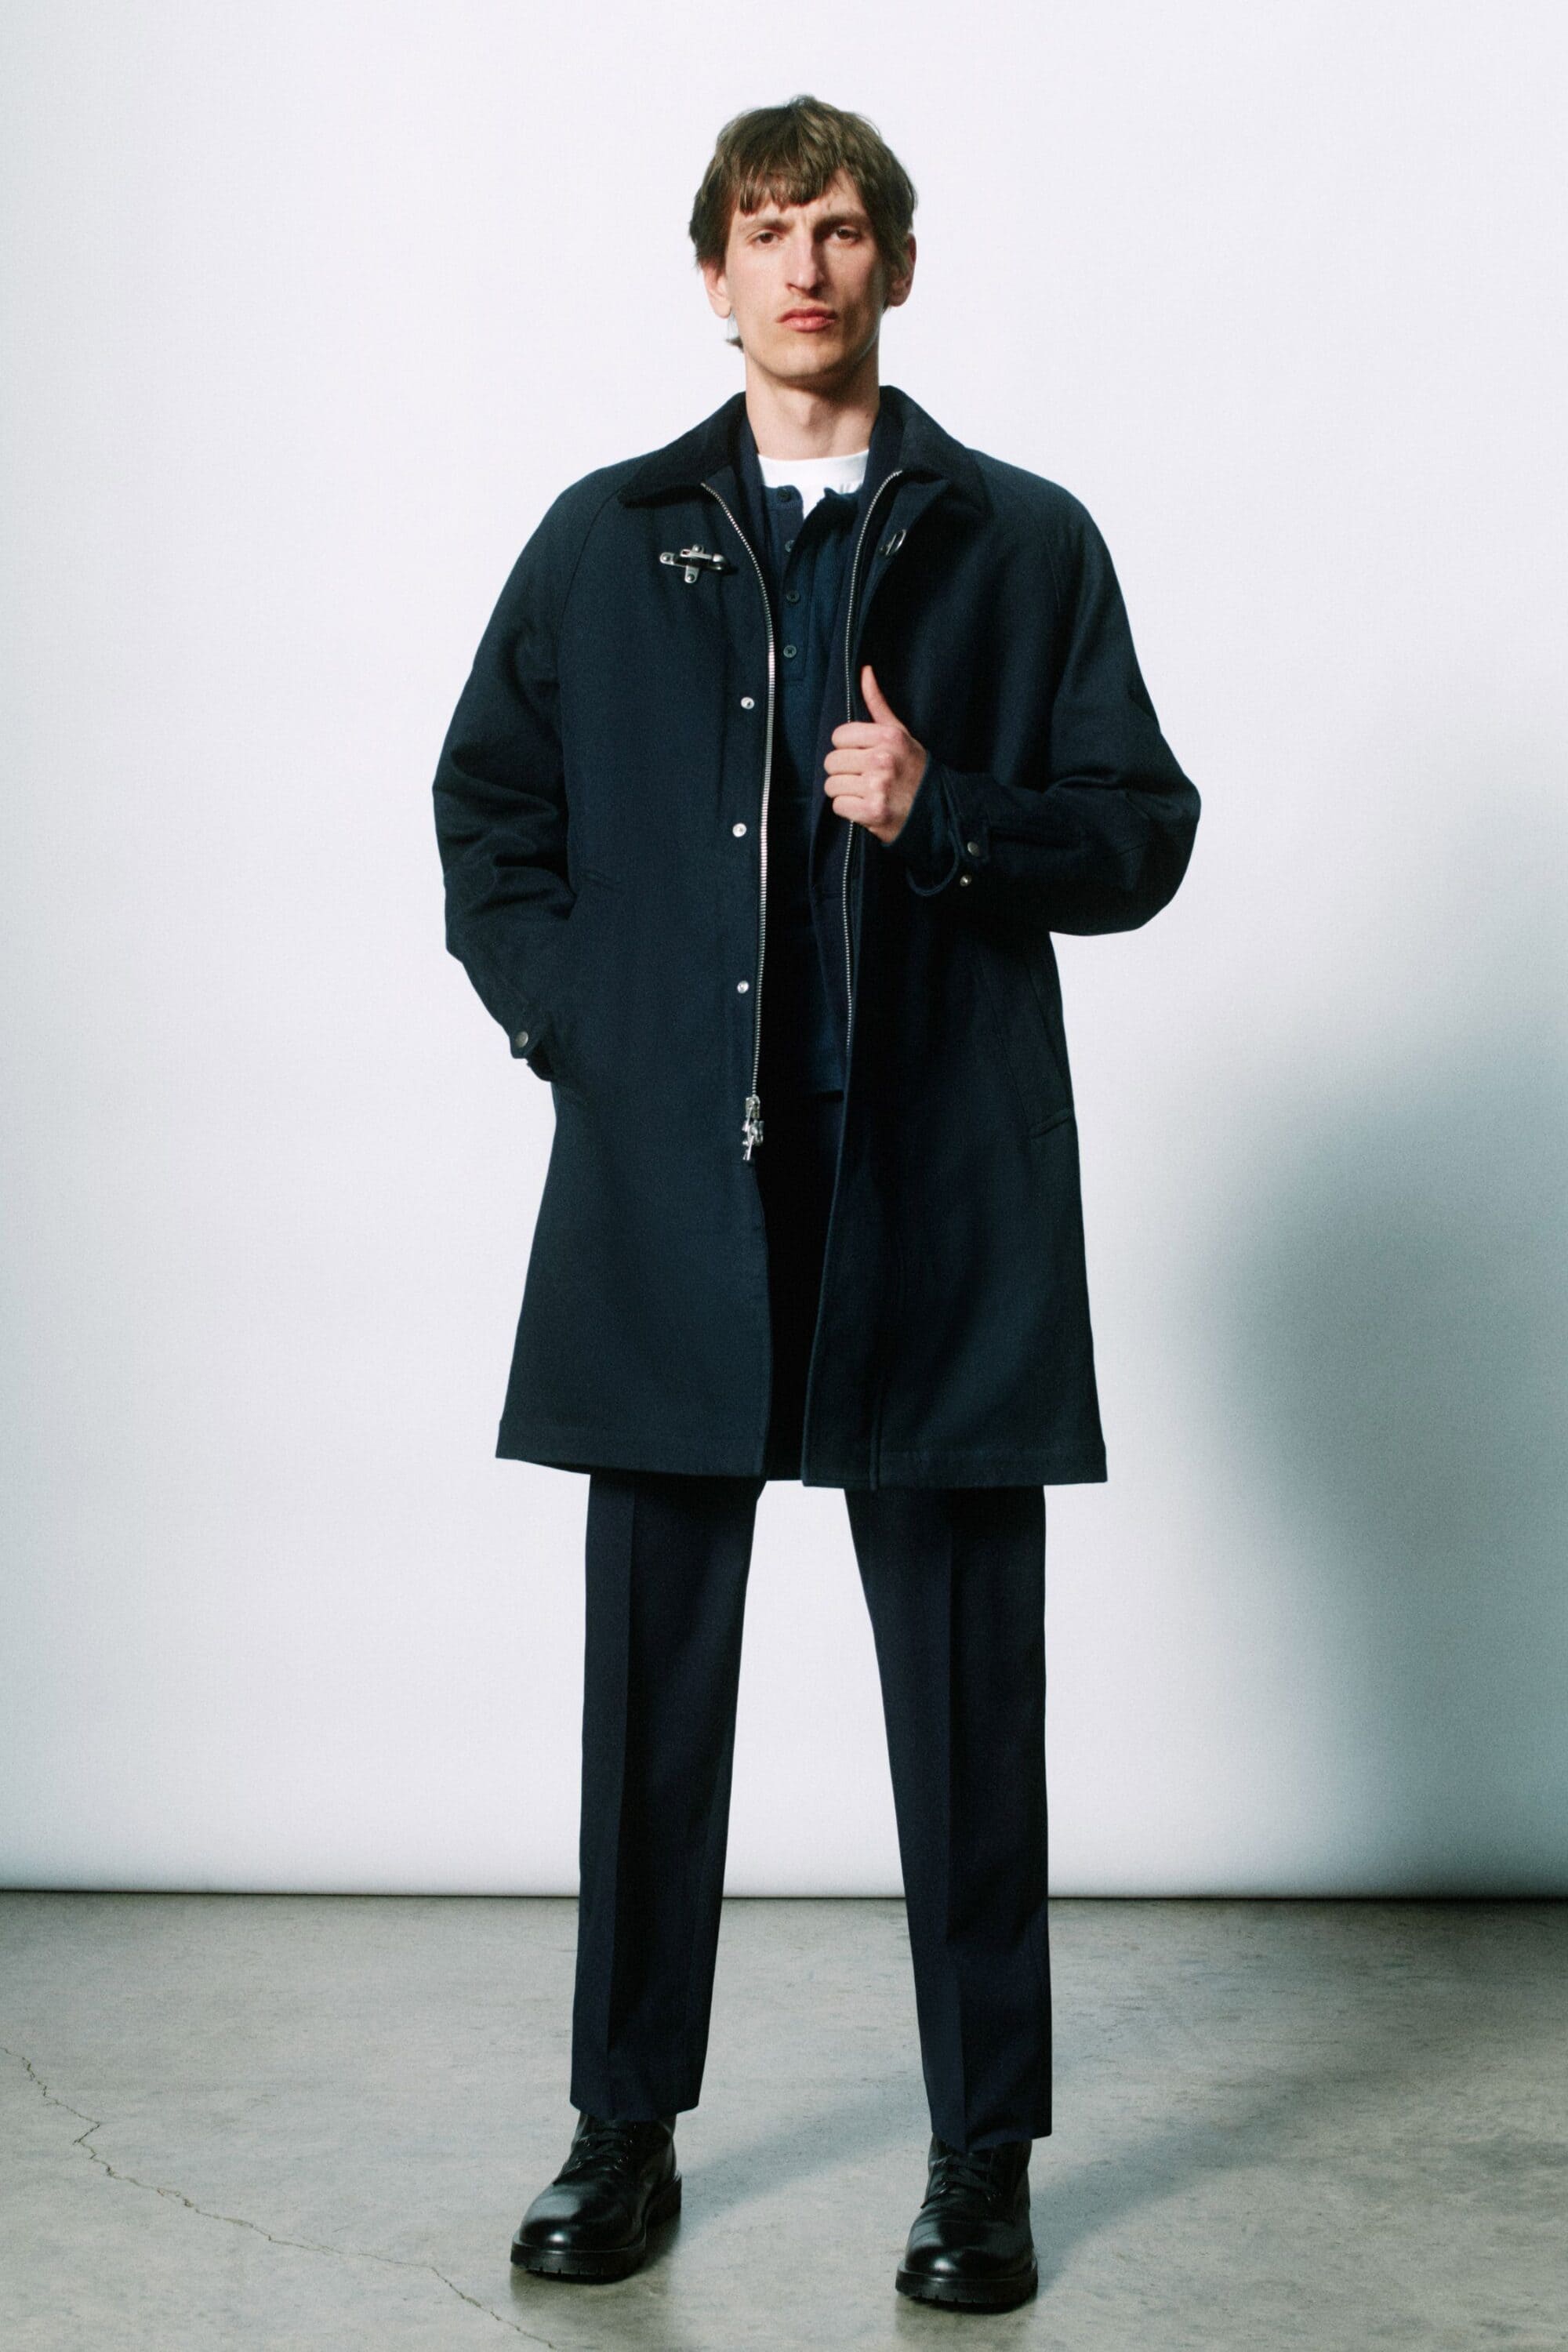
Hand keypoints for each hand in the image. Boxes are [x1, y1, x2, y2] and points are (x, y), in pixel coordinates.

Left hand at [823, 664, 928, 844]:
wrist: (936, 809)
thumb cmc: (913, 769)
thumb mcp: (900, 733)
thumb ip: (878, 704)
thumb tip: (865, 671)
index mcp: (888, 737)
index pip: (839, 737)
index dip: (846, 748)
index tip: (860, 756)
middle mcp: (882, 760)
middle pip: (832, 762)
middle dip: (843, 771)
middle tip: (862, 777)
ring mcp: (877, 787)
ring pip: (832, 785)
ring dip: (844, 791)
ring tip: (863, 792)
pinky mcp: (872, 812)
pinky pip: (838, 806)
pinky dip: (848, 810)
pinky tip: (864, 807)